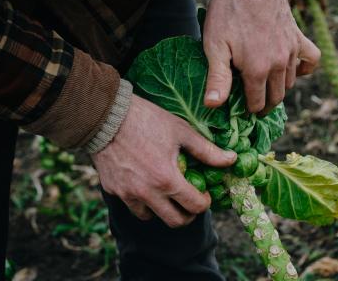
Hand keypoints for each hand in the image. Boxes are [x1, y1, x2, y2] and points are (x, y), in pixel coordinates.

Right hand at [91, 95, 235, 226]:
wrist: (106, 115)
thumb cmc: (147, 120)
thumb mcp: (182, 131)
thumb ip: (207, 151)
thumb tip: (232, 159)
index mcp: (166, 180)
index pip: (194, 207)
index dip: (205, 203)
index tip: (204, 194)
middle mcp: (146, 193)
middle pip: (175, 221)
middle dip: (188, 215)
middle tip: (190, 201)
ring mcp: (127, 194)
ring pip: (151, 216)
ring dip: (163, 210)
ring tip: (168, 193)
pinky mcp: (113, 190)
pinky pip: (132, 205)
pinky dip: (143, 202)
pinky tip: (147, 184)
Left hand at [203, 0, 320, 113]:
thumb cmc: (229, 11)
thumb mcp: (215, 45)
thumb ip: (217, 78)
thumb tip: (212, 105)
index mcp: (258, 70)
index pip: (258, 103)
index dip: (249, 110)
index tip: (242, 110)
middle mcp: (279, 64)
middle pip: (276, 97)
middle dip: (265, 105)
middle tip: (254, 104)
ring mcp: (291, 51)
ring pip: (290, 82)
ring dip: (279, 88)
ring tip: (265, 87)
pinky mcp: (298, 37)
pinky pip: (311, 60)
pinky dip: (304, 68)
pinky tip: (293, 69)